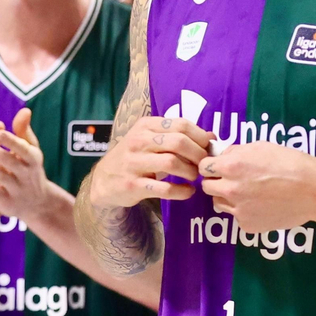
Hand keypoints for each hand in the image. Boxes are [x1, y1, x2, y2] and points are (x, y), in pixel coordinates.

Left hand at [0, 108, 60, 226]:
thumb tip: (24, 109)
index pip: (24, 149)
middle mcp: (28, 175)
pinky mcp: (6, 202)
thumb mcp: (30, 150)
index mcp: (34, 159)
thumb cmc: (30, 168)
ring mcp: (17, 189)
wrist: (37, 203)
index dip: (11, 141)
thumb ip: (23, 131)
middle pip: (9, 161)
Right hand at [86, 115, 211, 208]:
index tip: (207, 147)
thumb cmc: (134, 157)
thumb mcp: (149, 138)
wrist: (104, 180)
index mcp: (146, 126)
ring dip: (190, 172)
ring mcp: (134, 163)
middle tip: (204, 164)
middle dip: (198, 154)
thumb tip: (211, 137)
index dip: (200, 136)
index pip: (180, 124)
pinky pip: (164, 188)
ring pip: (172, 163)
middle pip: (179, 142)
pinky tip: (188, 191)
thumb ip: (176, 135)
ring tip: (194, 177)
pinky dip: (181, 191)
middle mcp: (138, 141)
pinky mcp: (134, 185)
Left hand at [199, 141, 315, 232]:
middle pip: (206, 187)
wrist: (313, 191)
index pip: (203, 167)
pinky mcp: (247, 225)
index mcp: (232, 166)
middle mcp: (230, 189)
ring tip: (248, 193)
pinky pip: (236, 216)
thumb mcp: (262, 146)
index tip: (220, 167)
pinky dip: (243, 211)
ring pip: (218, 203)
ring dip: (226, 197)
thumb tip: (223, 156)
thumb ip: (237, 151)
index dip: (211, 166)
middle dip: (216, 182)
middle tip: (233, 180)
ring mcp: (238, 210)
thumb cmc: (291, 163)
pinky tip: (260, 205)